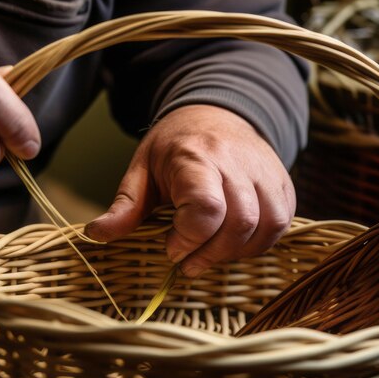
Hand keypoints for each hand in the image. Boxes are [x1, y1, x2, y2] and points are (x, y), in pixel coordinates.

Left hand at [85, 105, 294, 275]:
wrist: (215, 114)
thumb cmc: (174, 147)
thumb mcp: (142, 170)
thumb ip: (124, 206)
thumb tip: (95, 235)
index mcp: (195, 158)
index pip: (206, 207)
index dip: (190, 239)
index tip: (171, 248)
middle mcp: (236, 163)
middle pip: (239, 222)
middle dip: (212, 254)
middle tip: (187, 262)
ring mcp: (265, 172)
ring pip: (266, 226)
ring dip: (237, 252)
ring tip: (210, 253)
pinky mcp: (283, 183)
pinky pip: (281, 223)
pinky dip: (258, 243)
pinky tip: (233, 243)